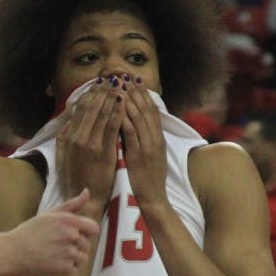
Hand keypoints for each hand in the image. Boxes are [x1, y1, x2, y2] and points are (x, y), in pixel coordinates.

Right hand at [8, 190, 99, 275]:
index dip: (85, 233)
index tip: (72, 237)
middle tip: (55, 247)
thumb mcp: (50, 214)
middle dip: (76, 247)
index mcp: (70, 220)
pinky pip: (74, 270)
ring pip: (82, 259)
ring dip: (72, 259)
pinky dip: (65, 270)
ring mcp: (69, 253)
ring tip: (53, 256)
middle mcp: (72, 235)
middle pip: (87, 245)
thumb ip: (72, 205)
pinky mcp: (65, 269)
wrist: (11, 253)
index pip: (94, 228)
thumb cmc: (29, 233)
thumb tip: (87, 192)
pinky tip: (51, 264)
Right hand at [55, 76, 125, 209]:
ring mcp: (92, 144)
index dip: (89, 94)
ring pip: (102, 114)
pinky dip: (118, 112)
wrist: (87, 198)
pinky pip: (113, 127)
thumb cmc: (77, 178)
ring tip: (119, 83)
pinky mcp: (105, 151)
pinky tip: (123, 101)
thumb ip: (64, 137)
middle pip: (91, 108)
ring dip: (111, 96)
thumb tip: (67, 120)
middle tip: (111, 77)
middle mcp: (78, 138)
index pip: (79, 110)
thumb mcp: (64, 156)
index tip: (98, 83)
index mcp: (69, 138)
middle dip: (101, 91)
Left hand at [120, 79, 168, 210]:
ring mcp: (149, 145)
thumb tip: (129, 125)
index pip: (151, 110)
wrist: (153, 200)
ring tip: (120, 83)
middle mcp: (155, 138)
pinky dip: (125, 116)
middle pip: (146, 108)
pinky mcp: (141, 154)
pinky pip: (132, 131)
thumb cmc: (146, 181)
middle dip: (135, 90)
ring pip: (140, 116)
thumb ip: (140, 140)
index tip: (133, 79)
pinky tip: (117, 106)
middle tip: (125, 74)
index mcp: (157, 138)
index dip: (142, 93)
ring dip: (129, 98)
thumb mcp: (146, 156)